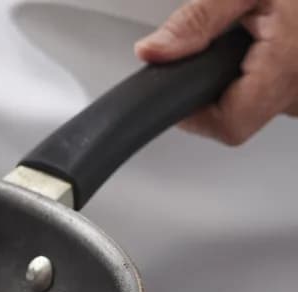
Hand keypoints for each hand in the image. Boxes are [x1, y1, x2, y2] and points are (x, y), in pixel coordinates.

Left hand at [135, 0, 297, 144]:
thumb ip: (198, 20)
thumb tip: (154, 52)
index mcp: (287, 65)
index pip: (229, 125)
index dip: (197, 115)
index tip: (183, 89)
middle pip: (241, 119)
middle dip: (217, 92)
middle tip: (217, 52)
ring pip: (261, 107)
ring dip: (243, 82)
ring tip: (248, 42)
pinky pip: (281, 94)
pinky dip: (263, 76)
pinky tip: (265, 49)